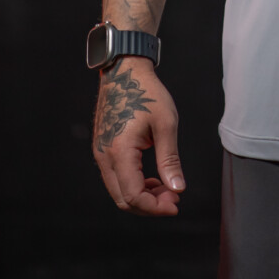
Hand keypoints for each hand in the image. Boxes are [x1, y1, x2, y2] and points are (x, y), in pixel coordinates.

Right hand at [92, 57, 184, 215]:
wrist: (124, 71)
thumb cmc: (146, 92)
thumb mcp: (166, 124)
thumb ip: (170, 159)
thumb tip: (178, 188)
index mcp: (120, 151)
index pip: (133, 196)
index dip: (155, 207)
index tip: (175, 204)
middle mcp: (104, 156)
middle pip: (123, 200)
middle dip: (150, 205)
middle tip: (173, 198)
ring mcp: (100, 153)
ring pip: (118, 191)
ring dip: (142, 196)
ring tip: (166, 187)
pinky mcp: (102, 149)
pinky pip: (115, 178)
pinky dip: (133, 184)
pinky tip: (151, 178)